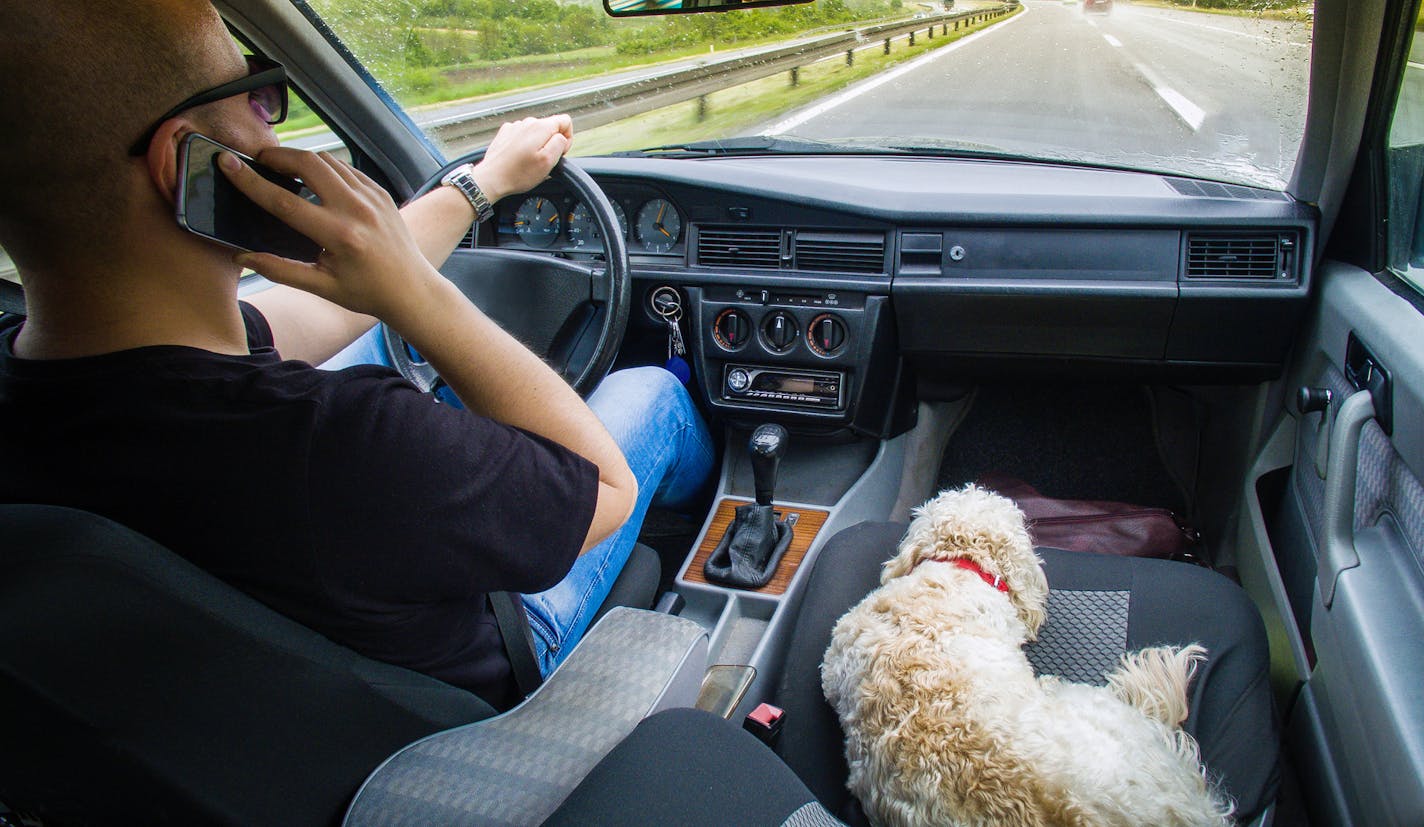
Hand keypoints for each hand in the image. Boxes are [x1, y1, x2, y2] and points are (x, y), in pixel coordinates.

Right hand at [219, 147, 441, 322]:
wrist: (413, 289)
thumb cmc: (366, 292)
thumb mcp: (321, 287)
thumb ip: (280, 270)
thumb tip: (241, 257)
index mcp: (339, 236)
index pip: (284, 201)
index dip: (251, 181)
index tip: (227, 163)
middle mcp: (357, 210)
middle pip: (308, 164)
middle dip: (277, 155)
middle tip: (257, 160)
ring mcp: (372, 197)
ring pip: (327, 160)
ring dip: (300, 158)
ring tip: (280, 167)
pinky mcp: (380, 192)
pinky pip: (345, 168)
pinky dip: (324, 166)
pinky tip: (311, 178)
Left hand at [471, 115, 573, 202]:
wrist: (491, 179)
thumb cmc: (519, 174)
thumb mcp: (548, 161)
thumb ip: (560, 144)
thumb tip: (562, 137)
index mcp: (540, 127)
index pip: (565, 121)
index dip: (567, 138)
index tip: (558, 152)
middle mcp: (527, 122)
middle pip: (550, 128)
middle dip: (550, 143)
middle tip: (541, 161)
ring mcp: (515, 127)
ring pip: (536, 132)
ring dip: (536, 145)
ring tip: (528, 161)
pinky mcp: (506, 133)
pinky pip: (522, 136)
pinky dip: (524, 145)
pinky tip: (518, 158)